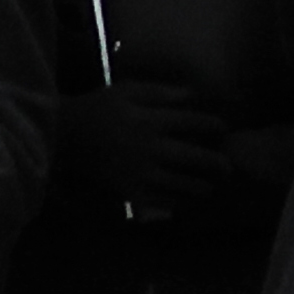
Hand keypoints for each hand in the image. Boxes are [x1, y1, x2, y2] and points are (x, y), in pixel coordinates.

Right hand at [58, 81, 228, 212]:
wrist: (66, 138)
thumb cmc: (99, 108)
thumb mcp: (128, 90)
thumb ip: (162, 92)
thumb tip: (193, 95)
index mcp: (152, 121)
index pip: (195, 123)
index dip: (215, 126)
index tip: (223, 129)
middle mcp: (151, 149)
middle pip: (196, 158)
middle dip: (217, 163)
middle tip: (228, 167)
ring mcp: (142, 174)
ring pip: (183, 184)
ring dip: (202, 186)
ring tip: (211, 187)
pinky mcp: (131, 191)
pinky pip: (163, 201)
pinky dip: (179, 202)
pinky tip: (186, 200)